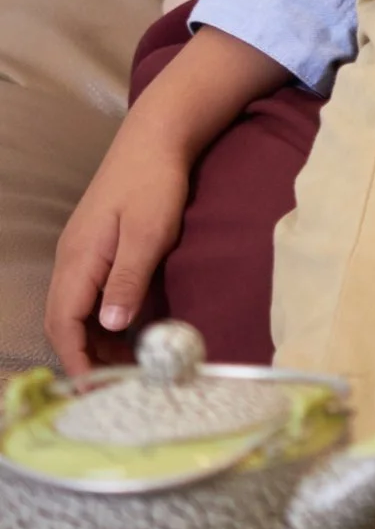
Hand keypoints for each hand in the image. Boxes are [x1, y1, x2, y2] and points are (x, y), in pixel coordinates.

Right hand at [47, 113, 192, 368]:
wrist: (156, 136)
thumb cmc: (154, 182)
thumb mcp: (148, 233)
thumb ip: (128, 280)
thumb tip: (110, 327)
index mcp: (78, 260)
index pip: (63, 324)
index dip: (77, 360)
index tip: (96, 391)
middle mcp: (71, 260)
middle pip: (63, 322)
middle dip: (84, 357)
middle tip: (116, 386)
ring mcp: (81, 253)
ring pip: (74, 311)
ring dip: (94, 340)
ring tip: (127, 365)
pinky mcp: (96, 248)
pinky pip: (87, 295)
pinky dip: (102, 320)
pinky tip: (129, 331)